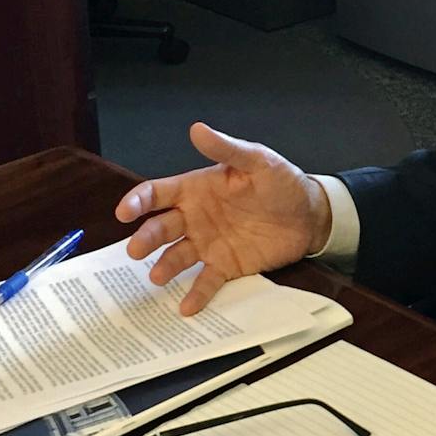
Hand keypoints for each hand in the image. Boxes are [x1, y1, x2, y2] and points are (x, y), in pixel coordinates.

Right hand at [114, 122, 331, 315]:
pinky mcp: (226, 266)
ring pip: (177, 257)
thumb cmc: (282, 182)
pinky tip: (186, 307)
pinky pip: (206, 282)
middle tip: (136, 250)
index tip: (124, 212)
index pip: (158, 194)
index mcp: (196, 190)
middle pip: (161, 228)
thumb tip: (197, 129)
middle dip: (146, 238)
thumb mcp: (257, 161)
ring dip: (165, 267)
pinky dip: (195, 294)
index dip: (138, 201)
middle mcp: (195, 218)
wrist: (311, 215)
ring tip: (158, 276)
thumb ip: (227, 149)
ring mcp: (208, 244)